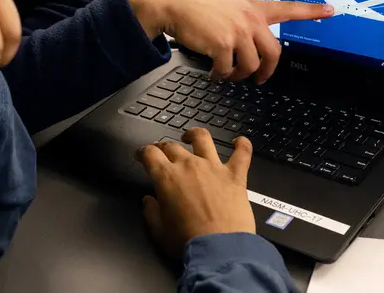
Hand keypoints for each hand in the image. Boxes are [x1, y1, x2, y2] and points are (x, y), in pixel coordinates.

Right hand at [126, 0, 333, 82]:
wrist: (171, 0)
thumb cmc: (192, 2)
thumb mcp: (224, 4)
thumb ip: (239, 18)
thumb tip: (244, 40)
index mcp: (252, 7)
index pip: (289, 8)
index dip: (312, 11)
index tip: (332, 10)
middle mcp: (250, 18)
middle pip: (274, 52)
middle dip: (266, 71)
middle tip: (257, 79)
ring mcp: (238, 31)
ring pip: (252, 65)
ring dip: (239, 75)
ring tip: (226, 73)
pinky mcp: (223, 44)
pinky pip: (229, 70)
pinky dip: (221, 76)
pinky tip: (213, 73)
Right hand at [137, 129, 255, 259]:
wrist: (220, 248)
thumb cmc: (188, 242)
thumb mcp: (159, 231)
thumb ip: (151, 212)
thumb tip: (149, 201)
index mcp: (167, 177)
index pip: (150, 154)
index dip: (142, 152)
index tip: (141, 155)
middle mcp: (189, 166)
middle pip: (171, 145)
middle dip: (163, 147)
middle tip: (161, 152)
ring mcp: (213, 167)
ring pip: (203, 138)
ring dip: (194, 135)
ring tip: (190, 136)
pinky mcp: (235, 175)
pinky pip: (242, 153)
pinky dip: (242, 145)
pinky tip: (240, 141)